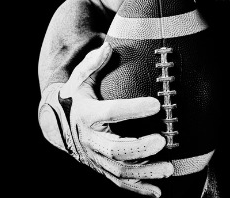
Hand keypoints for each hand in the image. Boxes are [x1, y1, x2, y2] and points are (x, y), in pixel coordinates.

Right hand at [38, 42, 173, 196]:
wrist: (59, 123)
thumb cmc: (79, 96)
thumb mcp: (82, 77)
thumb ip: (94, 63)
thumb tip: (107, 46)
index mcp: (88, 115)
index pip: (110, 112)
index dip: (131, 109)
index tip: (155, 105)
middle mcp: (90, 140)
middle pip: (115, 149)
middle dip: (139, 148)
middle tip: (162, 140)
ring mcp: (96, 158)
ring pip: (120, 170)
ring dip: (145, 172)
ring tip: (170, 168)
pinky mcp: (102, 170)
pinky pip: (120, 183)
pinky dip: (138, 190)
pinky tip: (158, 192)